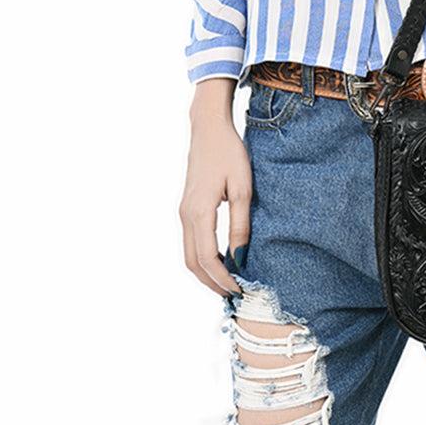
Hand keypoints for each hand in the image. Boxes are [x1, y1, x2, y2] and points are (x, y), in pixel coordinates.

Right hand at [178, 113, 251, 297]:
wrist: (209, 130)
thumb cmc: (229, 154)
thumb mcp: (242, 188)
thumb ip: (240, 224)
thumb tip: (240, 257)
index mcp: (199, 212)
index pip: (208, 258)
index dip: (222, 278)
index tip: (240, 289)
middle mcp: (186, 216)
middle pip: (193, 263)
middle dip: (212, 283)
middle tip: (235, 294)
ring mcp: (183, 212)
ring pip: (189, 255)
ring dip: (206, 273)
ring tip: (229, 282)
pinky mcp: (187, 208)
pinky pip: (191, 242)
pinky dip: (203, 258)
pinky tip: (222, 260)